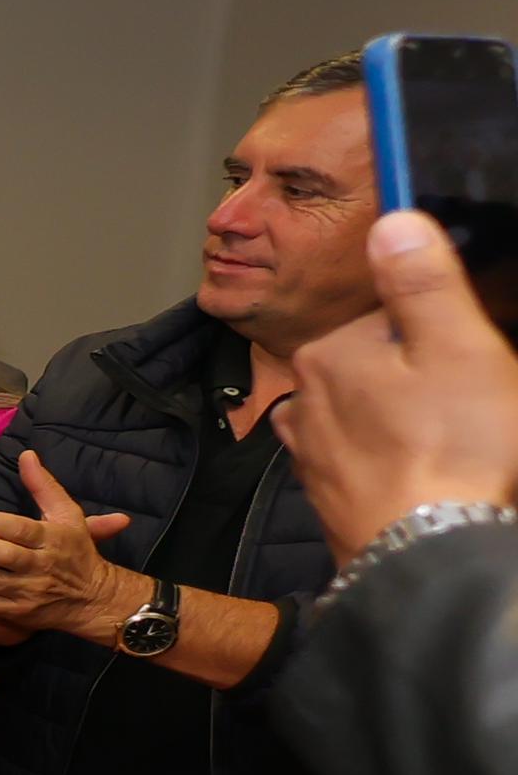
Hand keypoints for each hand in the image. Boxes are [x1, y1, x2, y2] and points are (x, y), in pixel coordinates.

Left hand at [0, 449, 137, 646]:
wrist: (95, 598)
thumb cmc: (76, 550)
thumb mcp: (68, 515)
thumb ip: (44, 485)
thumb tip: (26, 454)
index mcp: (52, 539)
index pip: (19, 530)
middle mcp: (40, 566)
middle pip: (3, 557)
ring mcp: (28, 591)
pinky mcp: (18, 611)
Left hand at [282, 205, 517, 556]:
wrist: (429, 552)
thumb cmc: (452, 447)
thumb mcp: (456, 345)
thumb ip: (421, 282)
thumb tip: (391, 221)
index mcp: (328, 353)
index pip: (393, 320)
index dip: (443, 338)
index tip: (470, 368)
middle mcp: (303, 400)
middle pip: (381, 368)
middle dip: (425, 383)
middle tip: (469, 415)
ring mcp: (313, 453)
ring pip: (375, 415)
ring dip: (413, 426)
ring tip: (452, 451)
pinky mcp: (331, 497)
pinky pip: (371, 460)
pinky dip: (399, 464)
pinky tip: (430, 479)